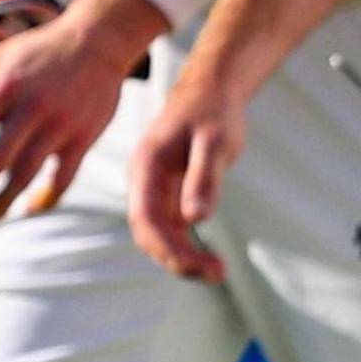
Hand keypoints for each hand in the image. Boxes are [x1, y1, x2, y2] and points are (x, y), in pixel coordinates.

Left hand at [0, 0, 169, 219]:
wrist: (96, 40)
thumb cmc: (36, 52)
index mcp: (4, 84)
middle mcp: (32, 106)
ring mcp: (60, 124)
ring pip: (27, 174)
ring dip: (4, 200)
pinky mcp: (83, 137)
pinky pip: (63, 178)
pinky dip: (46, 197)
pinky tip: (30, 208)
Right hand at [126, 66, 251, 283]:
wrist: (212, 88)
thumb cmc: (213, 110)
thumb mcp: (214, 141)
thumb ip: (203, 178)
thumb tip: (196, 219)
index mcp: (146, 166)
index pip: (146, 219)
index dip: (169, 248)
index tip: (201, 266)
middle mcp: (143, 181)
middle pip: (148, 233)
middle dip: (177, 259)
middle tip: (217, 273)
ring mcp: (153, 188)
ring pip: (159, 235)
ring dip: (183, 257)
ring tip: (218, 270)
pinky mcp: (168, 193)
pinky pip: (171, 229)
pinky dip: (187, 246)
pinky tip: (210, 258)